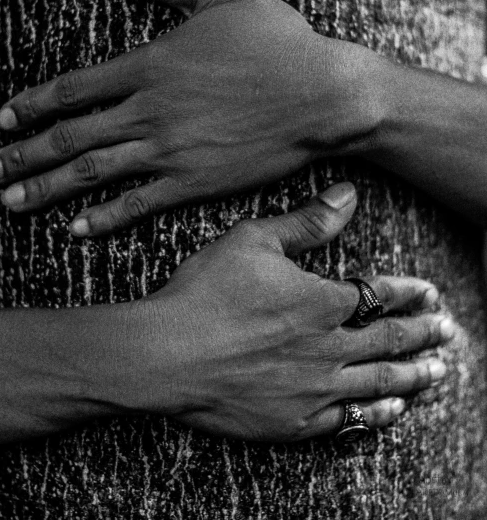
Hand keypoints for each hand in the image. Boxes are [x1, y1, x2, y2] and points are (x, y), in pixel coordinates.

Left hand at [0, 0, 384, 235]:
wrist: (323, 94)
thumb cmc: (278, 40)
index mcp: (150, 64)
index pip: (74, 88)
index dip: (33, 104)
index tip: (5, 119)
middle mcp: (149, 110)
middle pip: (70, 136)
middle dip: (23, 154)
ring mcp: (169, 149)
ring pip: (93, 172)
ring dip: (46, 188)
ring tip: (10, 202)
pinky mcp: (194, 182)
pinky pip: (138, 203)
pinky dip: (104, 217)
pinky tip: (76, 228)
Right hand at [133, 184, 452, 441]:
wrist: (167, 353)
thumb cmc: (207, 292)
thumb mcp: (254, 240)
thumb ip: (307, 222)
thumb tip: (348, 194)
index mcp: (322, 301)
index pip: (379, 295)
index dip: (409, 293)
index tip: (430, 294)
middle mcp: (329, 347)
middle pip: (389, 341)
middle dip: (422, 335)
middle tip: (447, 333)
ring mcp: (314, 388)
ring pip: (377, 383)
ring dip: (412, 376)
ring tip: (437, 373)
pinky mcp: (293, 421)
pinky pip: (346, 419)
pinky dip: (373, 414)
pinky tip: (389, 410)